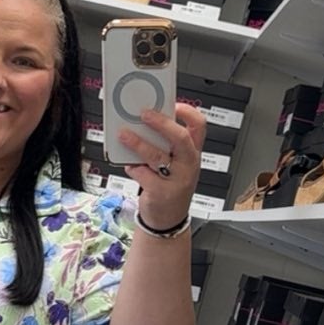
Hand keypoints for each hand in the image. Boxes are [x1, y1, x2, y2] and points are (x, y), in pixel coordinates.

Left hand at [119, 101, 206, 229]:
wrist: (168, 220)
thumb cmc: (170, 187)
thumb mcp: (176, 165)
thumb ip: (166, 146)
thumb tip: (144, 124)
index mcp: (193, 153)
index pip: (198, 126)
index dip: (188, 112)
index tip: (174, 104)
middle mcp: (188, 164)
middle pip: (181, 138)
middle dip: (162, 123)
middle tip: (144, 114)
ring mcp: (177, 180)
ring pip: (158, 156)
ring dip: (138, 143)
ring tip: (124, 134)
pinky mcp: (161, 193)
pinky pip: (143, 174)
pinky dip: (133, 167)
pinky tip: (129, 165)